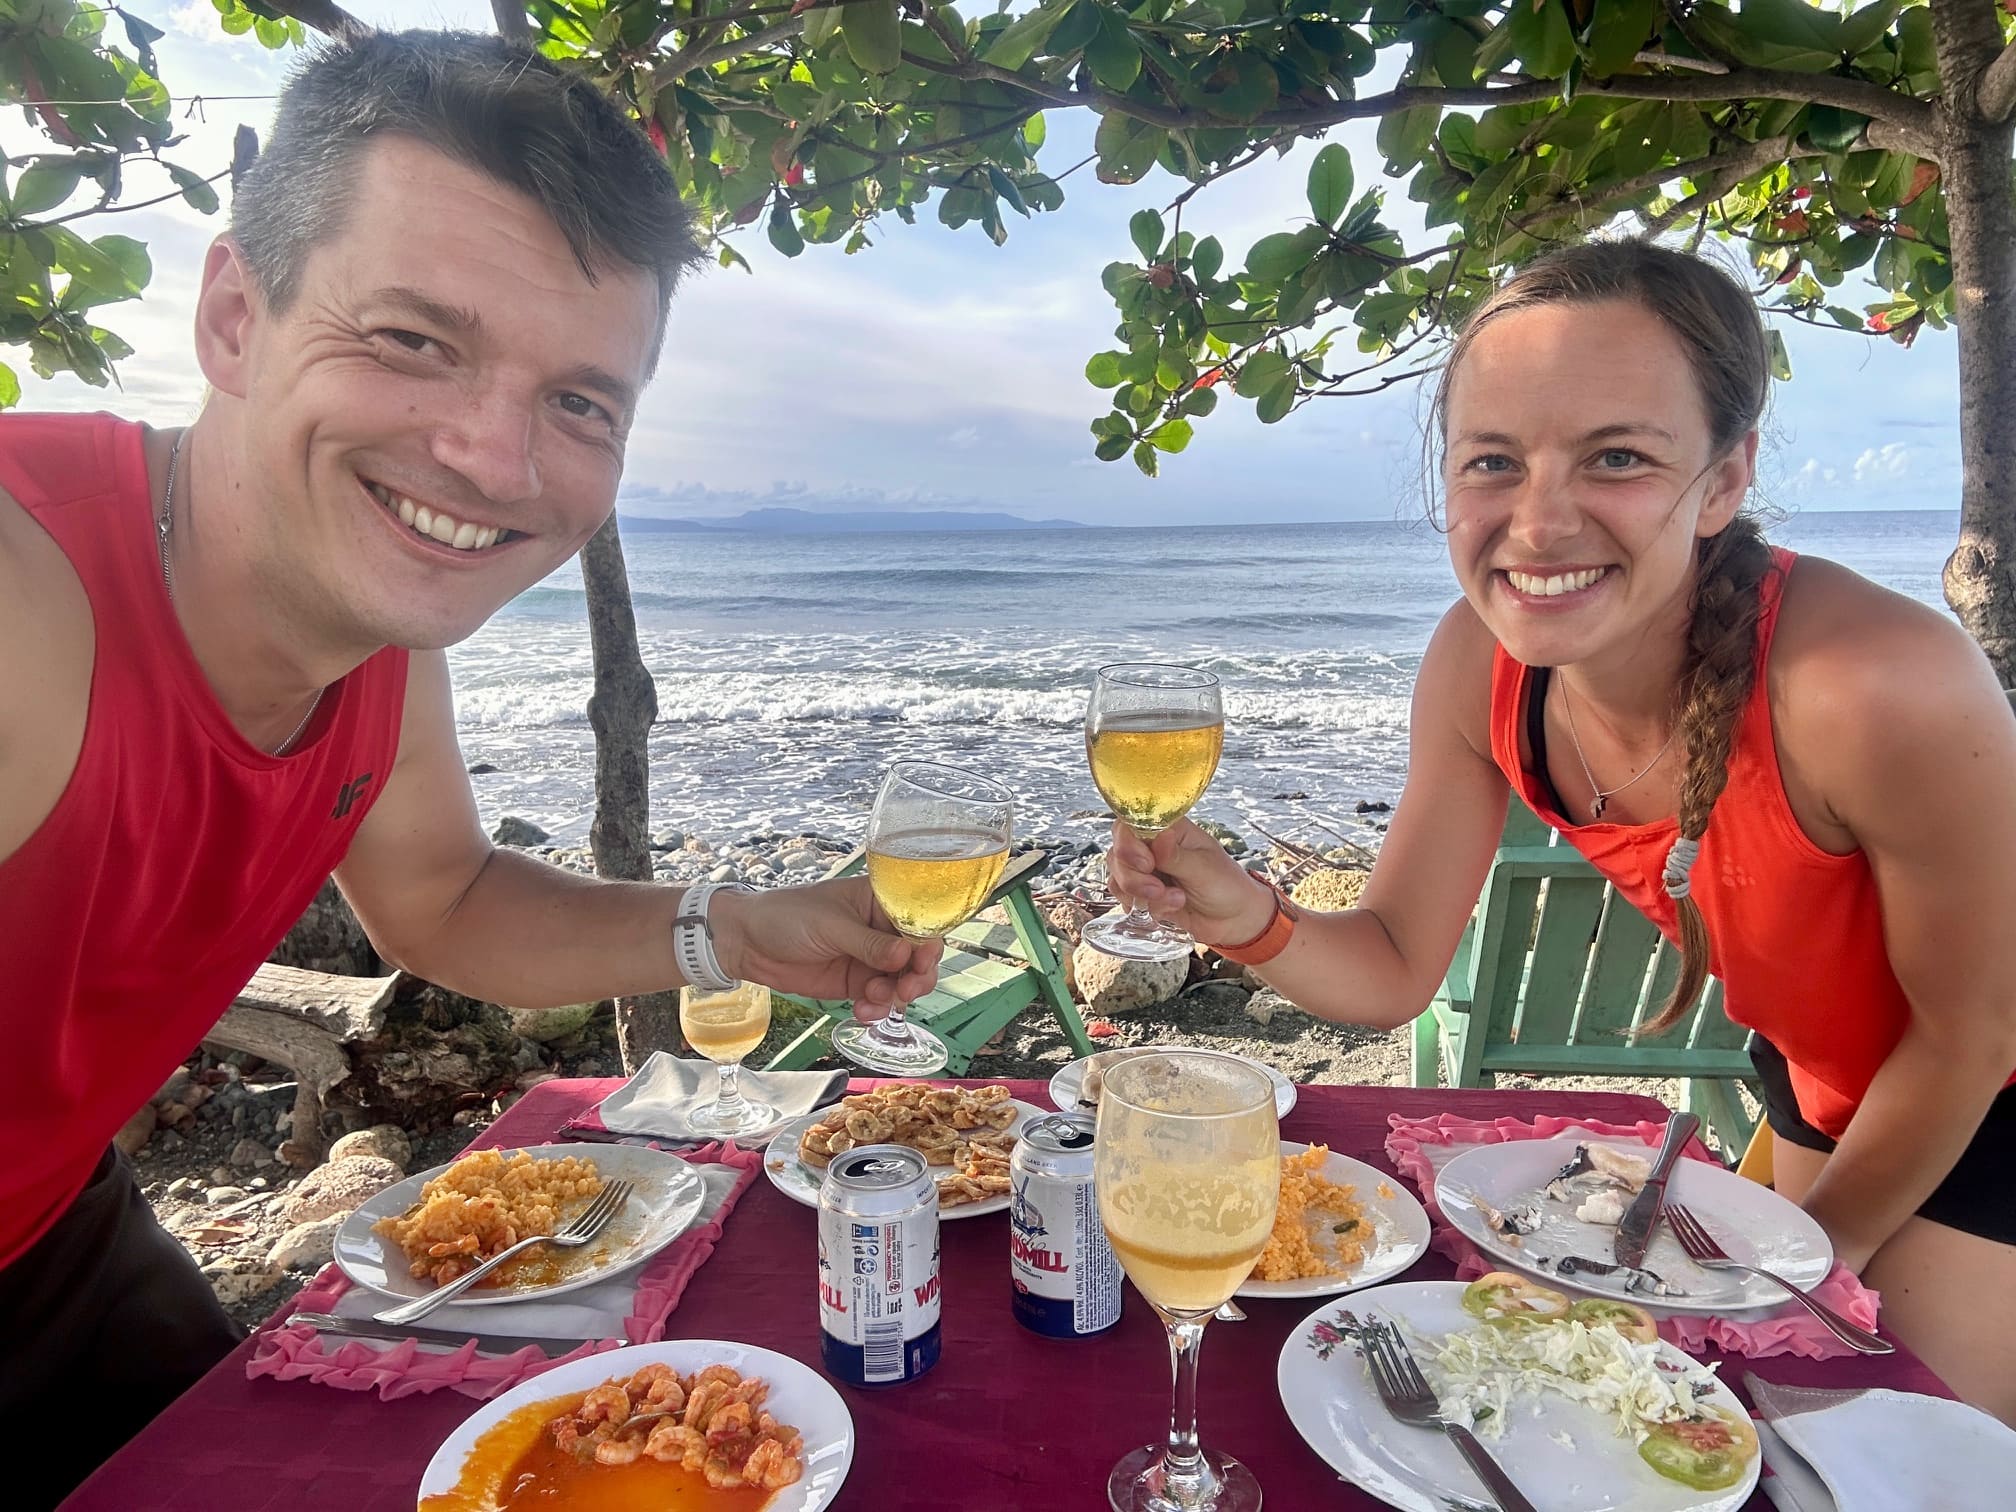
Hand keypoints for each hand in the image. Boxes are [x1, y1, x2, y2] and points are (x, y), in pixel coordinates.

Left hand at [710, 878, 942, 1013]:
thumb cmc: (787, 916)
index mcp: (878, 901)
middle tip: (906, 990)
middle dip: (918, 975)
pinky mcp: (855, 982)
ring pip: (901, 981)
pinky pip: (879, 998)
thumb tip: (907, 954)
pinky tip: (863, 1012)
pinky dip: (877, 1008)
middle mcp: (879, 929)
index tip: (923, 961)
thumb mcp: (831, 926)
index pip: (917, 921)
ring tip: (876, 1000)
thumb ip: (869, 943)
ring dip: (896, 995)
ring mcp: (869, 958)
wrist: (746, 942)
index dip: (927, 942)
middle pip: (917, 955)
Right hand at [1104, 818, 1275, 946]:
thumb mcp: (1205, 869)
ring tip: (1175, 900)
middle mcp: (1153, 847)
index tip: (1147, 863)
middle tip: (1159, 889)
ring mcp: (1146, 871)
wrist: (1234, 920)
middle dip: (1134, 876)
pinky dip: (1142, 907)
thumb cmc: (1227, 886)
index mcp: (1170, 830)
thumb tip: (1159, 836)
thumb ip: (1177, 856)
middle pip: (1118, 852)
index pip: (1131, 824)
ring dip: (1140, 894)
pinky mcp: (1143, 894)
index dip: (1129, 843)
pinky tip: (1167, 910)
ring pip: (1117, 876)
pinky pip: (1124, 898)